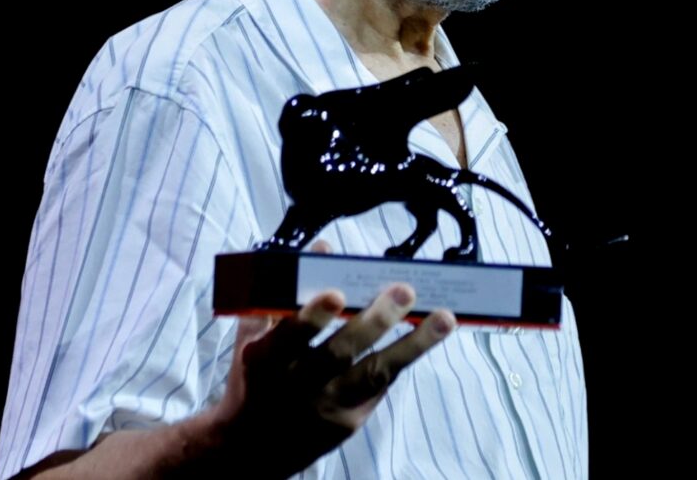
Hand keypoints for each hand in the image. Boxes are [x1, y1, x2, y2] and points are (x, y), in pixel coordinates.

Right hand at [205, 244, 455, 476]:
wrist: (251, 447)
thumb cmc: (257, 374)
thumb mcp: (255, 335)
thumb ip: (286, 291)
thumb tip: (324, 248)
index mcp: (265, 360)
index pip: (290, 337)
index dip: (312, 316)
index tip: (336, 293)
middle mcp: (297, 386)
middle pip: (340, 354)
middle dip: (375, 321)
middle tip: (405, 290)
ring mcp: (326, 407)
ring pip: (373, 374)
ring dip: (413, 344)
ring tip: (445, 318)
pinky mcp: (349, 422)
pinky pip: (380, 386)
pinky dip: (404, 357)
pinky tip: (429, 334)